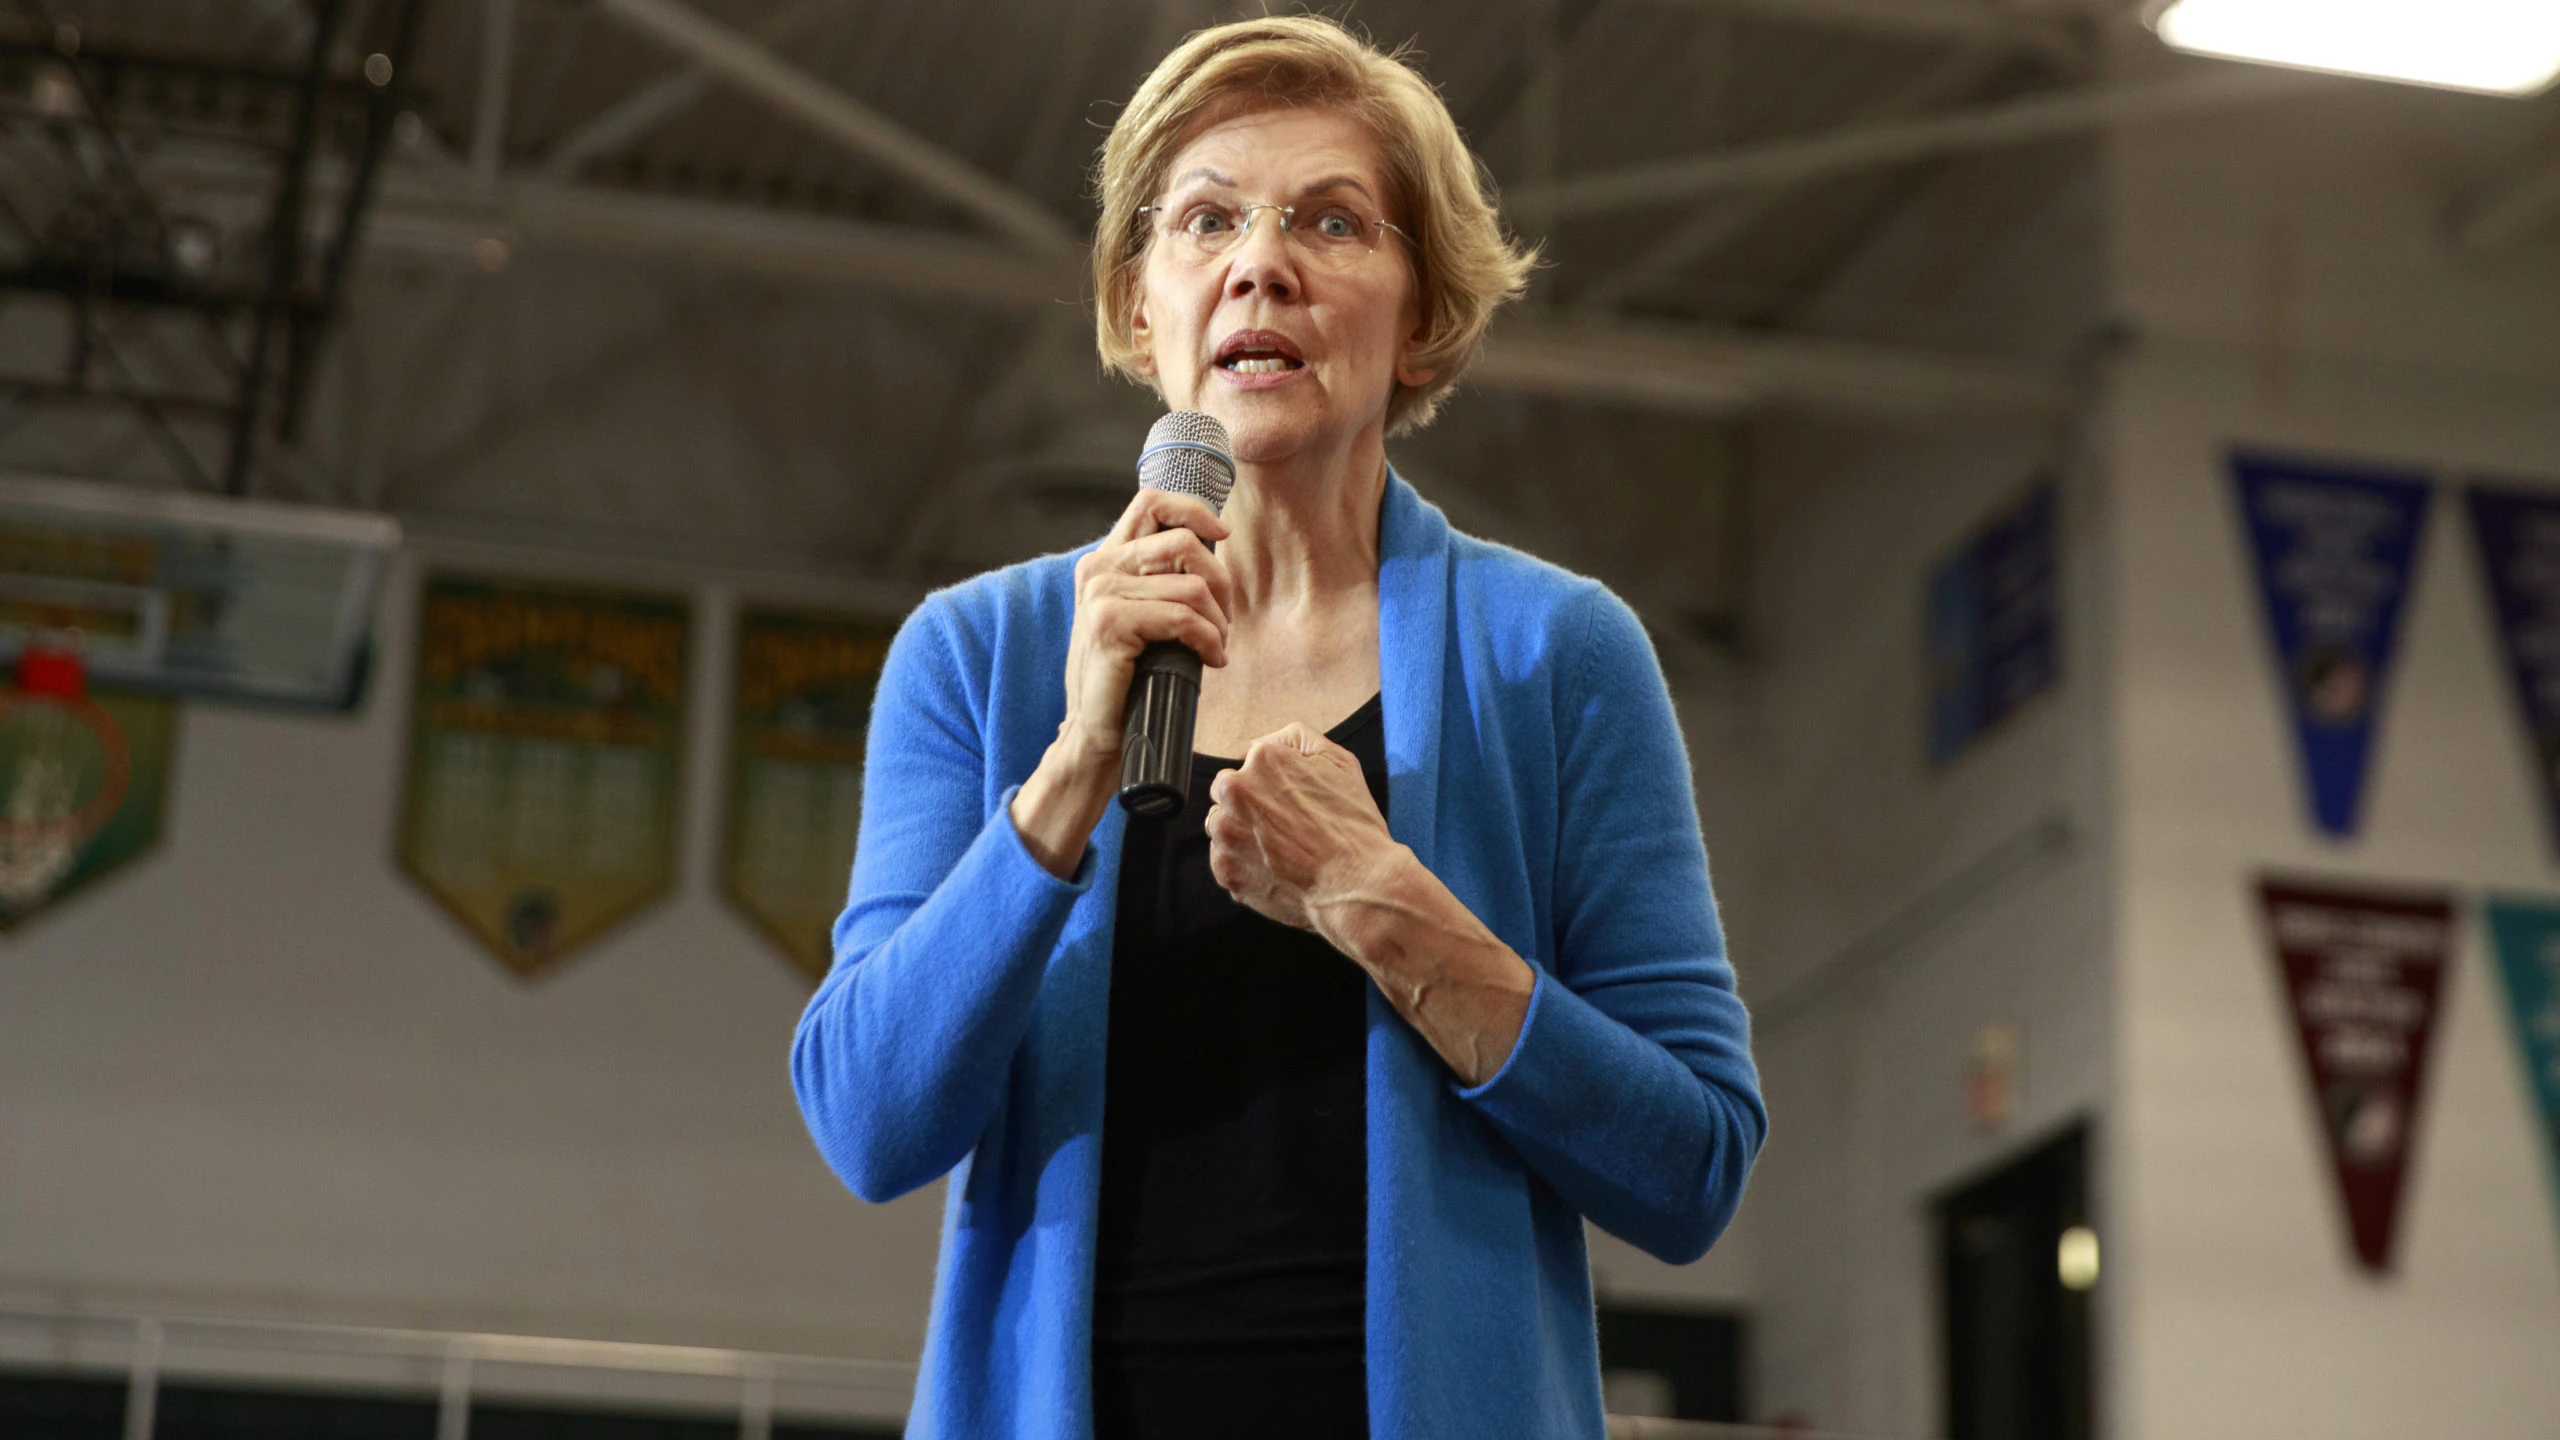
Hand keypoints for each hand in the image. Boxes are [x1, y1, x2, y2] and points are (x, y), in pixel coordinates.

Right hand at [1058, 488, 1233, 766]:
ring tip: (1216, 647)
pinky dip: (1209, 641)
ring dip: (1217, 622)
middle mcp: (1098, 568)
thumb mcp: (1140, 614)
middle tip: (1224, 620)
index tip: (1222, 536)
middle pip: (1182, 542)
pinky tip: (1210, 659)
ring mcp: (1101, 593)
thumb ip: (1159, 579)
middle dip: (1219, 582)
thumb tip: (1212, 549)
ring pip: (1191, 587)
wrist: (1096, 731)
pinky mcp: (1111, 623)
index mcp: (1104, 559)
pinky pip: (1184, 619)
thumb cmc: (1127, 676)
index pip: (1151, 503)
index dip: (1194, 511)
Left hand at [1204, 723, 1403, 936]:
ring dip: (1242, 835)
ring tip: (1280, 850)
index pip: (1249, 766)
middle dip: (1249, 807)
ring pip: (1223, 828)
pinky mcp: (1225, 869)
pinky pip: (1224, 861)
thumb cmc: (1353, 826)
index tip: (1290, 803)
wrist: (1356, 883)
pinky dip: (1243, 865)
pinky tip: (1274, 869)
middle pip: (1228, 794)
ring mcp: (1226, 833)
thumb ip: (1296, 739)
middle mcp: (1235, 792)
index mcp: (1262, 761)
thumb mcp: (1339, 762)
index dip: (1270, 784)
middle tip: (1284, 827)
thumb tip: (1264, 742)